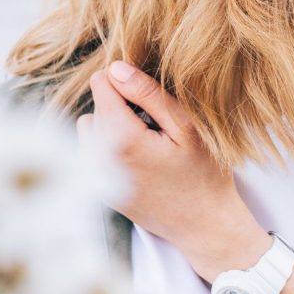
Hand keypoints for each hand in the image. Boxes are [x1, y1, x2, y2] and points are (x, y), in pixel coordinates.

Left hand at [77, 60, 271, 282]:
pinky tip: (139, 160)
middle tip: (156, 126)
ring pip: (90, 127)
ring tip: (146, 142)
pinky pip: (93, 151)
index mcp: (121, 139)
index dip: (126, 81)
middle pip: (96, 105)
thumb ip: (148, 95)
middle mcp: (99, 157)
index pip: (100, 83)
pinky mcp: (98, 188)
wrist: (203, 226)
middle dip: (123, 106)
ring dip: (113, 126)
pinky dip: (111, 147)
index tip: (149, 97)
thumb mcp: (185, 127)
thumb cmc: (203, 175)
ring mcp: (96, 176)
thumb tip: (116, 67)